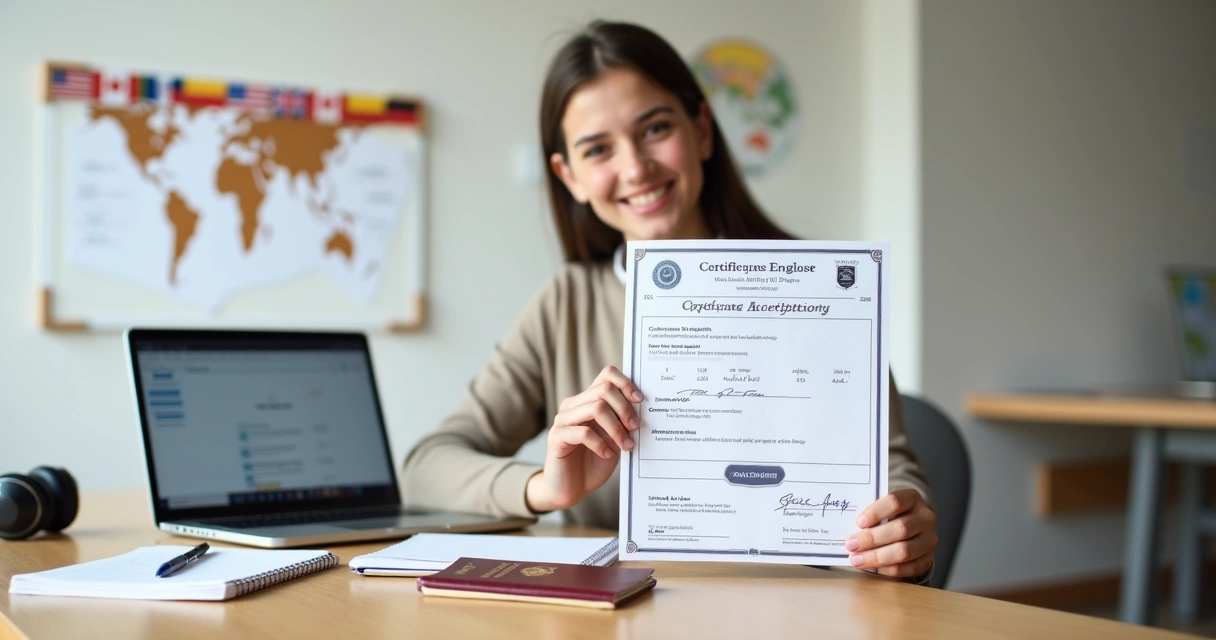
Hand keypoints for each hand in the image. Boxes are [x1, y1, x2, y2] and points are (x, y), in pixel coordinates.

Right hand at [525, 366, 642, 512]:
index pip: (606, 375)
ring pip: (595, 408)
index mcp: (588, 400)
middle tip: (635, 428)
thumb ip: (623, 422)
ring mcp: (563, 419)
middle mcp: (573, 405)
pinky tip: (607, 454)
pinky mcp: (556, 437)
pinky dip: (601, 444)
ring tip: (626, 445)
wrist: (572, 489)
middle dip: (625, 409)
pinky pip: (583, 432)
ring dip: (616, 428)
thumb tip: (644, 408)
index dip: (625, 383)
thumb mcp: (615, 439)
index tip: (640, 401)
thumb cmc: (595, 461)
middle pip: (603, 389)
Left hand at [844, 489, 936, 579]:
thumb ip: (870, 515)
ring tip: (857, 559)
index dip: (876, 512)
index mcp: (912, 498)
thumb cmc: (889, 517)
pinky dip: (888, 569)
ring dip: (877, 557)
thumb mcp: (882, 508)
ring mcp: (929, 539)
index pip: (895, 501)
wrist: (912, 531)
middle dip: (872, 538)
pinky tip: (873, 568)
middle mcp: (925, 518)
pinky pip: (908, 568)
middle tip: (851, 545)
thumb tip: (848, 528)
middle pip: (900, 529)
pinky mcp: (928, 559)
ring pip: (904, 551)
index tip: (859, 522)